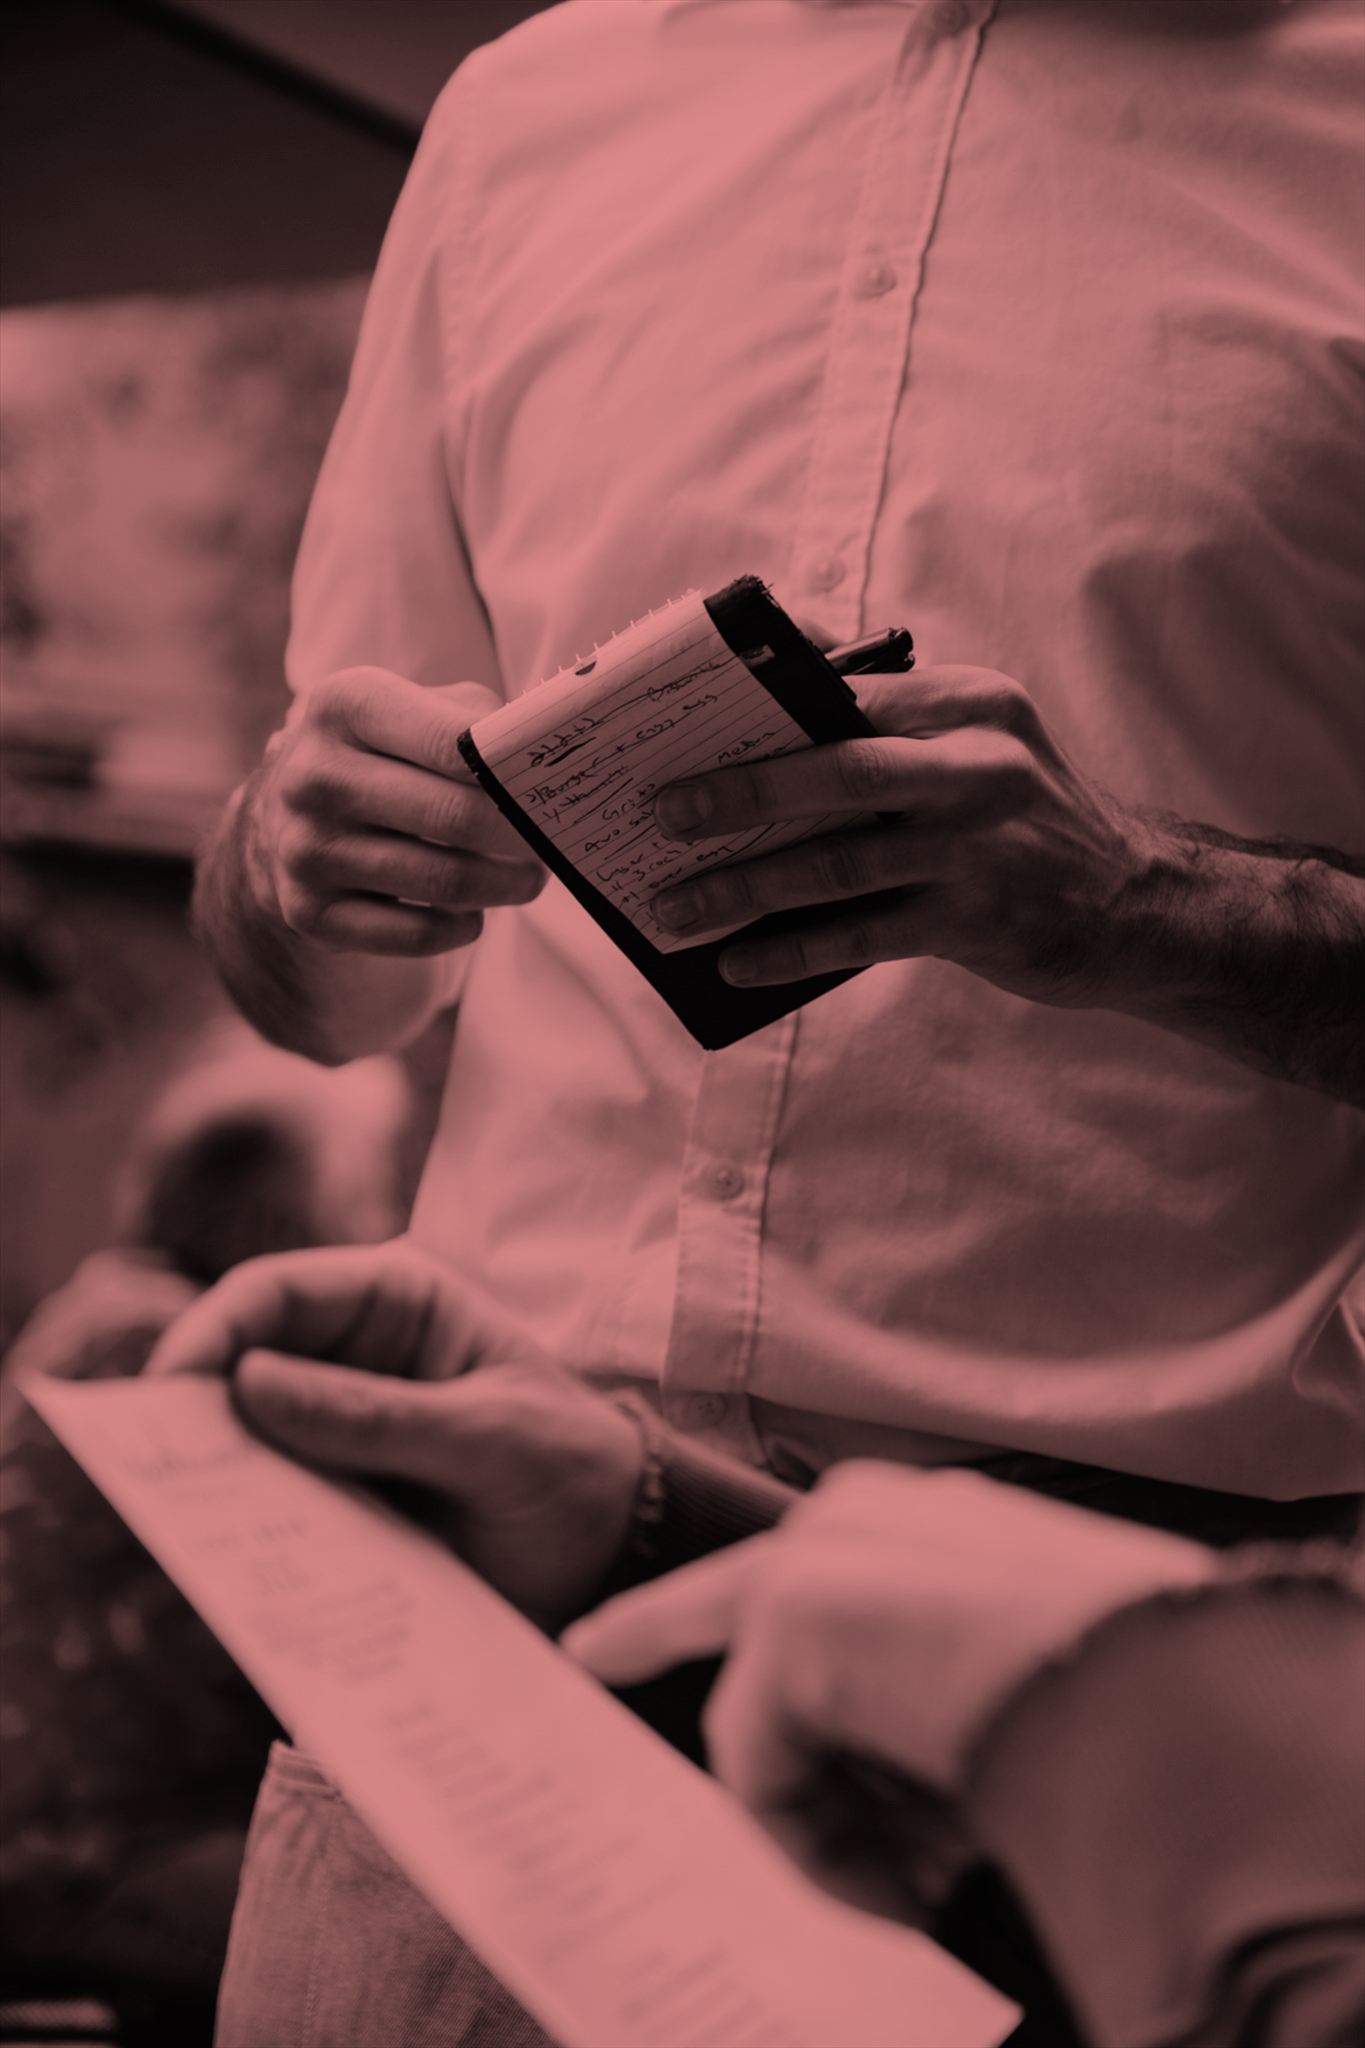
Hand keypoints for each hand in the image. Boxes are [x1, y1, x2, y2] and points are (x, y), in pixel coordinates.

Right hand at [144, 1243, 642, 1627]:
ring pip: (243, 1445)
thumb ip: (379, 1417)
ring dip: (210, 1481)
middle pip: (239, 1366)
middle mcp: (352, 1358)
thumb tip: (248, 1384)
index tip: (170, 1389)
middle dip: (190, 1412)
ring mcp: (337, 1434)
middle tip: (145, 1467)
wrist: (616, 1557)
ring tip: (177, 1525)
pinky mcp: (335, 1505)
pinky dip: (244, 1536)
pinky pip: (270, 1513)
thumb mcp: (492, 1438)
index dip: (213, 1330)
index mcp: (397, 1302)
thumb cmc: (572, 1469)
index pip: (277, 1292)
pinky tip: (229, 1568)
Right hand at [250, 667, 543, 955]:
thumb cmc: (382, 752)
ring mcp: (305, 847)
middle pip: (455, 817)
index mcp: (344, 705)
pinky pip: (415, 934)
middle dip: (521, 836)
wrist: (283, 812)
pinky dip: (461, 927)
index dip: (512, 770)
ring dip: (504, 886)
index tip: (551, 788)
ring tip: (529, 878)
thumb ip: (480, 720)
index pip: (452, 742)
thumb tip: (546, 756)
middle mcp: (315, 775)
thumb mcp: (416, 707)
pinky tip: (473, 912)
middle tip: (554, 842)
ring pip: (444, 881)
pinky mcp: (307, 910)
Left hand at [565, 1464, 1211, 1895]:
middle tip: (588, 1645)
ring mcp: (815, 1567)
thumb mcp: (1045, 1682)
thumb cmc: (1132, 1674)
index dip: (765, 1599)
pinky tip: (901, 1885)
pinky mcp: (785, 1625)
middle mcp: (860, 1525)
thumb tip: (932, 1785)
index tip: (708, 1613)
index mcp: (936, 1524)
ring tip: (919, 1883)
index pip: (826, 1557)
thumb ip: (964, 1697)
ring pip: (769, 1725)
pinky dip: (822, 1850)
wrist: (1137, 1661)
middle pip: (728, 1594)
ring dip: (824, 1822)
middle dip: (650, 1624)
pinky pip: (767, 1778)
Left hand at [649, 665, 1156, 1006]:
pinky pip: (862, 934)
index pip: (847, 689)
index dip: (758, 704)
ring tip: (677, 908)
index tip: (682, 722)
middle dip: (735, 793)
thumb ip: (891, 720)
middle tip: (658, 813)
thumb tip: (774, 696)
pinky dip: (792, 950)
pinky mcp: (980, 918)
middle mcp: (979, 764)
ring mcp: (981, 845)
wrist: (1141, 904)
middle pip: (834, 770)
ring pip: (836, 863)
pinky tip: (739, 962)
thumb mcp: (980, 745)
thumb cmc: (1027, 821)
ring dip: (743, 889)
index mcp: (969, 703)